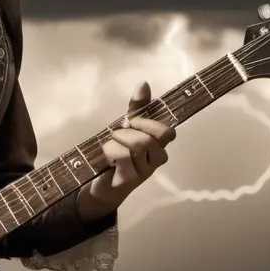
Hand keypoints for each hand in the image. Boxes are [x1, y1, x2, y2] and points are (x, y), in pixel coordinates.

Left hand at [80, 81, 176, 216]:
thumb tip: (144, 84)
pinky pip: (122, 156)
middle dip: (130, 130)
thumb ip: (137, 108)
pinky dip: (109, 150)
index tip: (132, 120)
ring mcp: (145, 171)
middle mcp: (157, 159)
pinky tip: (106, 157)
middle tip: (116, 133)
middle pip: (150, 138)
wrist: (102, 186)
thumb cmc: (116, 154)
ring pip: (136, 146)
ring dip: (117, 140)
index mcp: (160, 146)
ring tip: (110, 146)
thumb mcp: (127, 128)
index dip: (149, 123)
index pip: (167, 132)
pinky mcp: (129, 180)